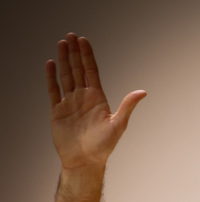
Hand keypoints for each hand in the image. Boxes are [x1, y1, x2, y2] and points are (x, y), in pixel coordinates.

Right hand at [46, 33, 145, 170]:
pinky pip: (53, 90)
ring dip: (63, 60)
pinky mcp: (57, 111)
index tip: (83, 41)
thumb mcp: (118, 125)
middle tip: (70, 36)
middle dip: (74, 53)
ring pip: (66, 77)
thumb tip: (143, 92)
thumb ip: (128, 106)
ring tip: (61, 44)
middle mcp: (83, 98)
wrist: (85, 162)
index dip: (87, 56)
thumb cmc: (103, 147)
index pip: (91, 71)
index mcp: (97, 99)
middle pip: (78, 70)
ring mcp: (70, 103)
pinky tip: (50, 65)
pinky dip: (51, 77)